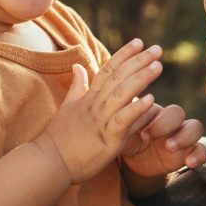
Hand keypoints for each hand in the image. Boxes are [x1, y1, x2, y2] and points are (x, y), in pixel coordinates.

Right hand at [35, 39, 163, 182]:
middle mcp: (96, 105)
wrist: (47, 162)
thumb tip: (78, 66)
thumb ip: (77, 86)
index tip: (139, 42)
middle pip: (119, 77)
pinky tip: (152, 100)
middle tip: (158, 49)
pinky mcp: (107, 139)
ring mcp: (101, 120)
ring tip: (158, 66)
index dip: (124, 54)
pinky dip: (136, 109)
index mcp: (89, 97)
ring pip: (122, 94)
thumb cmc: (58, 138)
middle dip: (138, 61)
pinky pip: (123, 120)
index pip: (108, 69)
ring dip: (141, 78)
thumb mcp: (67, 107)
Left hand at [121, 103, 205, 178]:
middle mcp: (169, 121)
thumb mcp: (121, 130)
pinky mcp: (188, 153)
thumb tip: (120, 104)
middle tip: (147, 137)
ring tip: (169, 147)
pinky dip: (199, 155)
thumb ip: (121, 119)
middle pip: (177, 112)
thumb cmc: (127, 139)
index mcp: (153, 112)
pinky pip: (202, 150)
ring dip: (184, 136)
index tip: (139, 130)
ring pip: (195, 127)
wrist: (133, 161)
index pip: (153, 102)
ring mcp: (181, 136)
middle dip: (164, 124)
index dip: (151, 116)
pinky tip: (189, 162)